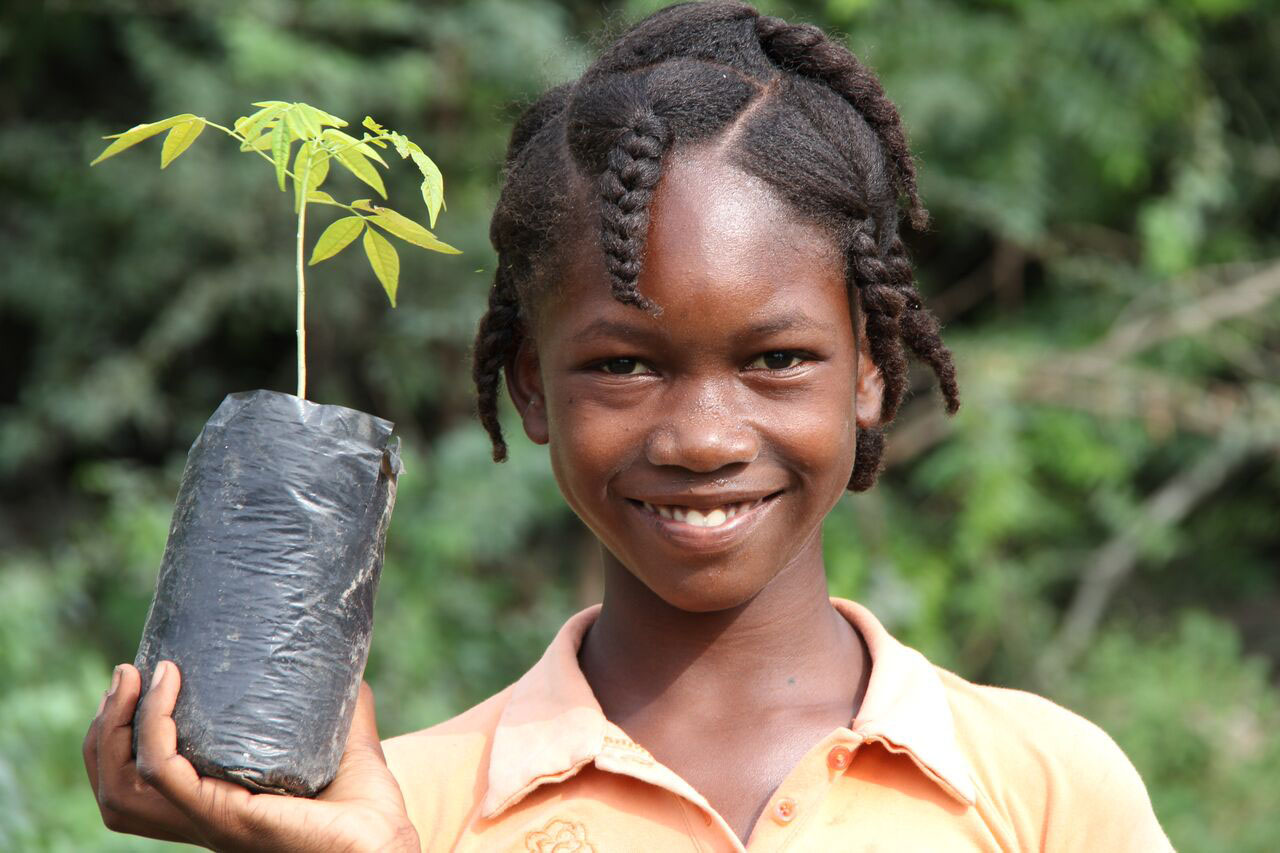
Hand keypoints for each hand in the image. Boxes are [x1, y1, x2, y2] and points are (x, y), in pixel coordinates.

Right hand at [83, 661, 419, 851]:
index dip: (120, 733)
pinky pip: (164, 773)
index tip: (140, 675)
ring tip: (135, 677)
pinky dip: (156, 727)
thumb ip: (334, 697)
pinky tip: (170, 686)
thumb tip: (340, 649)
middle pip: (114, 785)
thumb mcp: (336, 735)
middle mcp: (200, 814)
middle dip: (104, 727)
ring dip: (116, 726)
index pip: (134, 780)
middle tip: (125, 673)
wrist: (386, 835)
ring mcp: (209, 818)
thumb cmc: (366, 798)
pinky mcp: (225, 816)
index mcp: (212, 800)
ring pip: (124, 784)